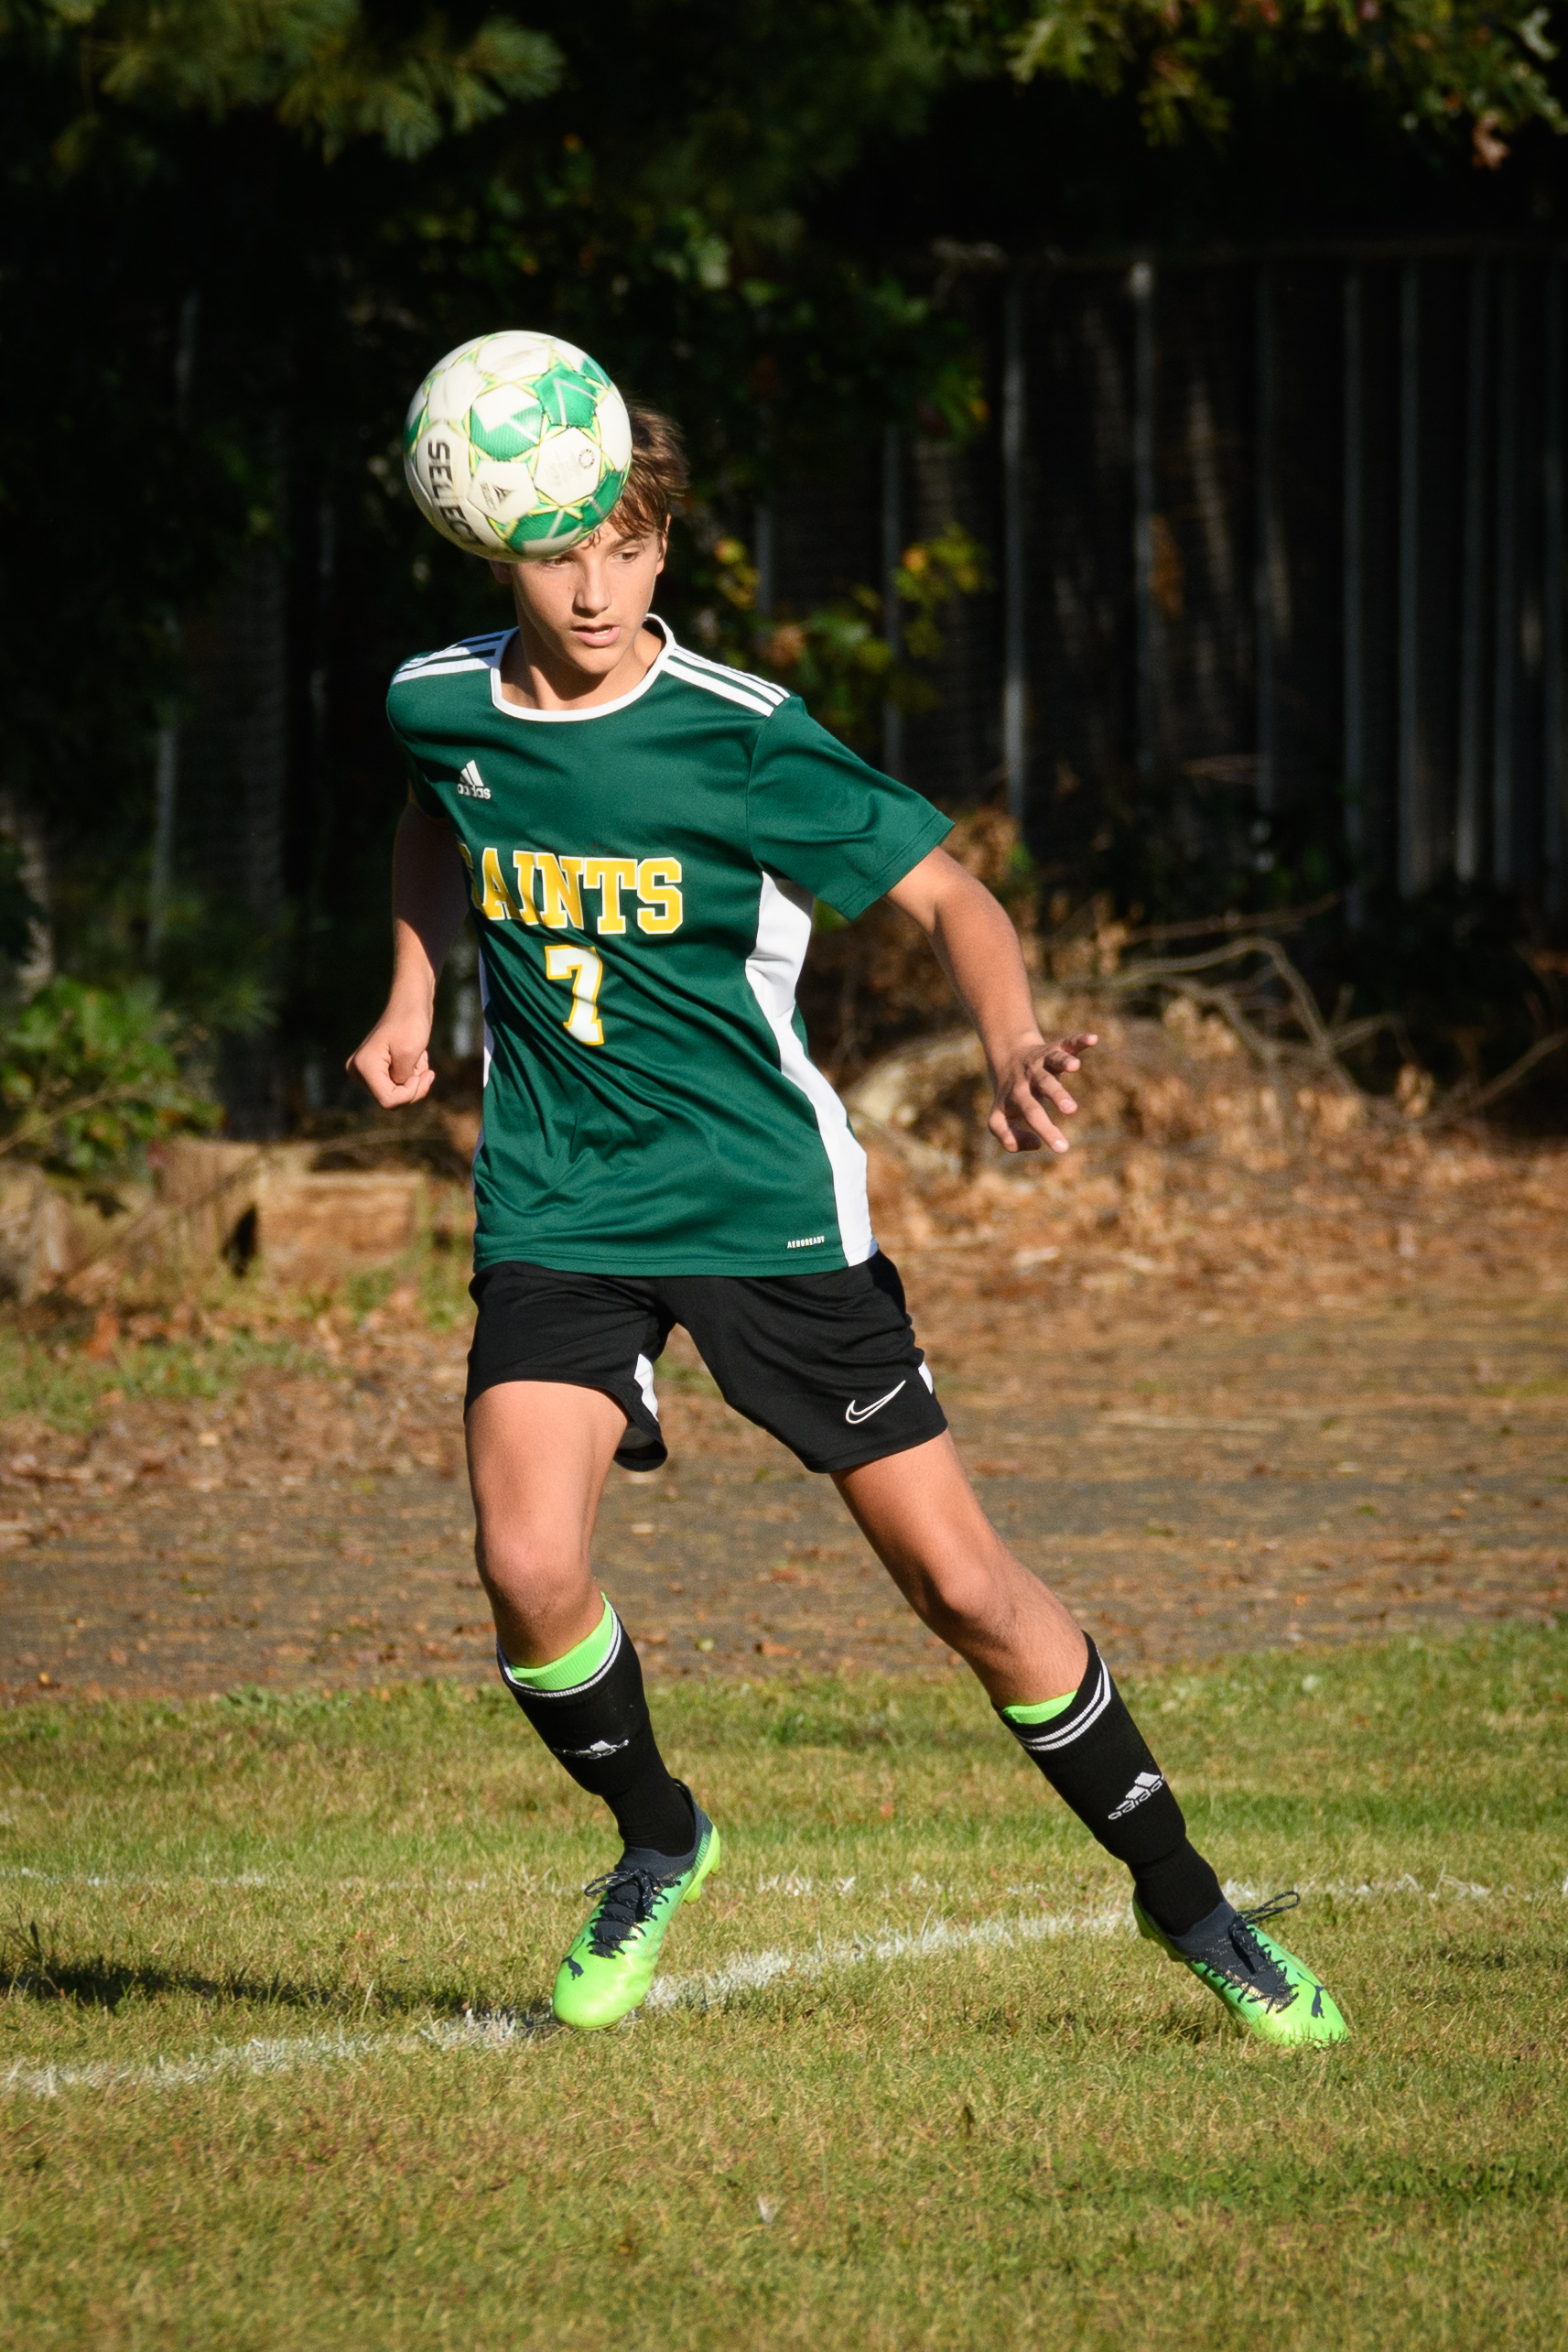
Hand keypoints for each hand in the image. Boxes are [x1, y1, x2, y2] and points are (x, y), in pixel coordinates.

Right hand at [347, 1007, 436, 1107]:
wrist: (411, 1003)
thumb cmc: (411, 1023)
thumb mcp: (410, 1054)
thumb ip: (402, 1081)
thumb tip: (397, 1097)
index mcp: (363, 1066)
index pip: (389, 1100)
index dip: (411, 1093)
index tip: (424, 1075)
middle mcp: (359, 1071)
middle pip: (392, 1099)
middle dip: (414, 1087)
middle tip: (427, 1069)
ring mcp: (365, 1070)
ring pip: (396, 1094)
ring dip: (414, 1080)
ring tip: (419, 1058)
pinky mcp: (375, 1069)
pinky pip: (396, 1085)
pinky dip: (411, 1076)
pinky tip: (416, 1058)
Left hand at [987, 1032, 1097, 1154]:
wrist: (1008, 1058)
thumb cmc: (1009, 1097)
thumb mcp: (999, 1120)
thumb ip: (1010, 1140)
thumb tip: (1037, 1143)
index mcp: (1016, 1096)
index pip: (1030, 1114)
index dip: (1045, 1130)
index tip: (1058, 1147)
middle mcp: (1029, 1077)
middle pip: (1043, 1085)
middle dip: (1058, 1096)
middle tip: (1071, 1110)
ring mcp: (1042, 1061)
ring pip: (1054, 1060)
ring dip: (1064, 1062)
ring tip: (1075, 1066)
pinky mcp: (1054, 1048)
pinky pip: (1068, 1042)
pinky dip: (1079, 1040)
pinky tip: (1092, 1039)